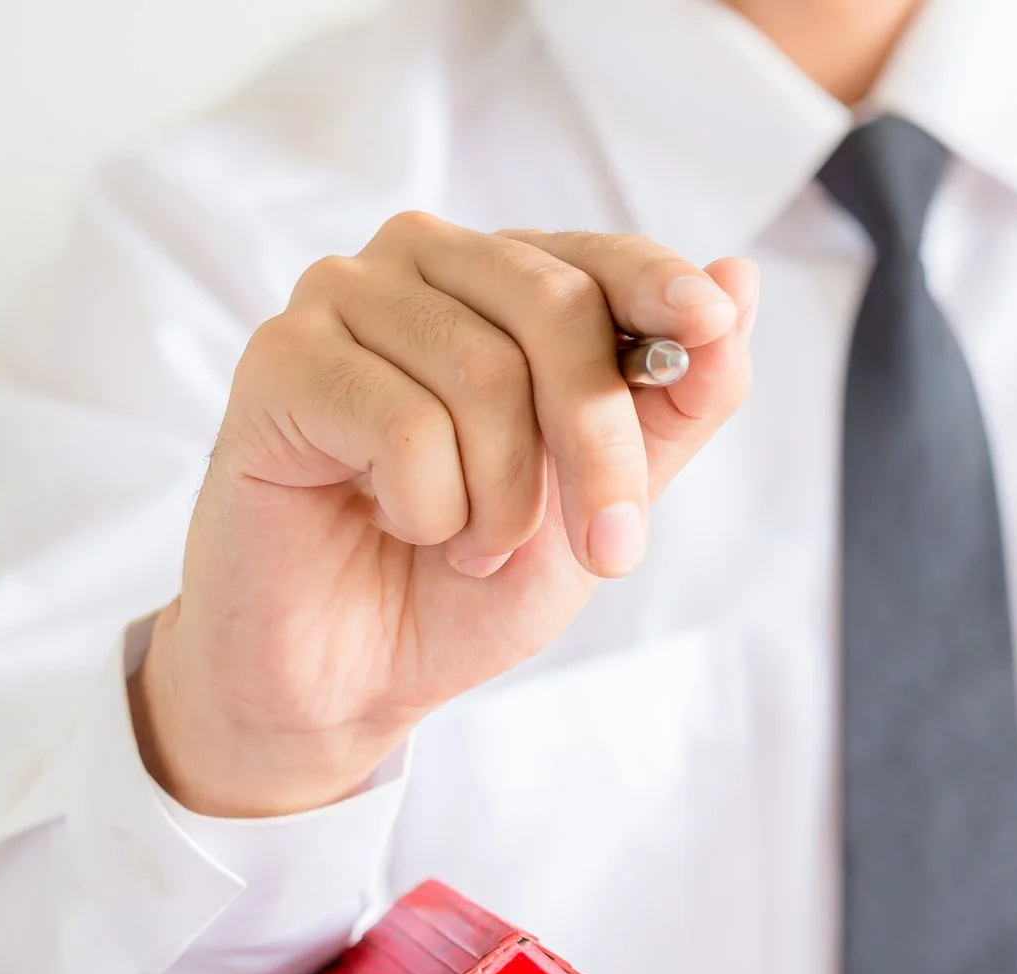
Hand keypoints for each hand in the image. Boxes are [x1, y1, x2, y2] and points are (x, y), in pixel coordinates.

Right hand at [132, 212, 758, 816]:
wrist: (356, 673)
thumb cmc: (472, 577)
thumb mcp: (607, 496)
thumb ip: (674, 400)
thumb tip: (738, 281)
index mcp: (505, 281)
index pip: (600, 257)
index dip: (660, 291)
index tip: (708, 325)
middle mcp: (422, 265)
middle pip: (555, 306)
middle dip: (599, 446)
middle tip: (606, 549)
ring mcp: (340, 300)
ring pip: (482, 373)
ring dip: (504, 500)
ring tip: (472, 546)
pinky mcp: (278, 361)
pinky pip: (402, 423)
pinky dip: (427, 505)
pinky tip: (399, 523)